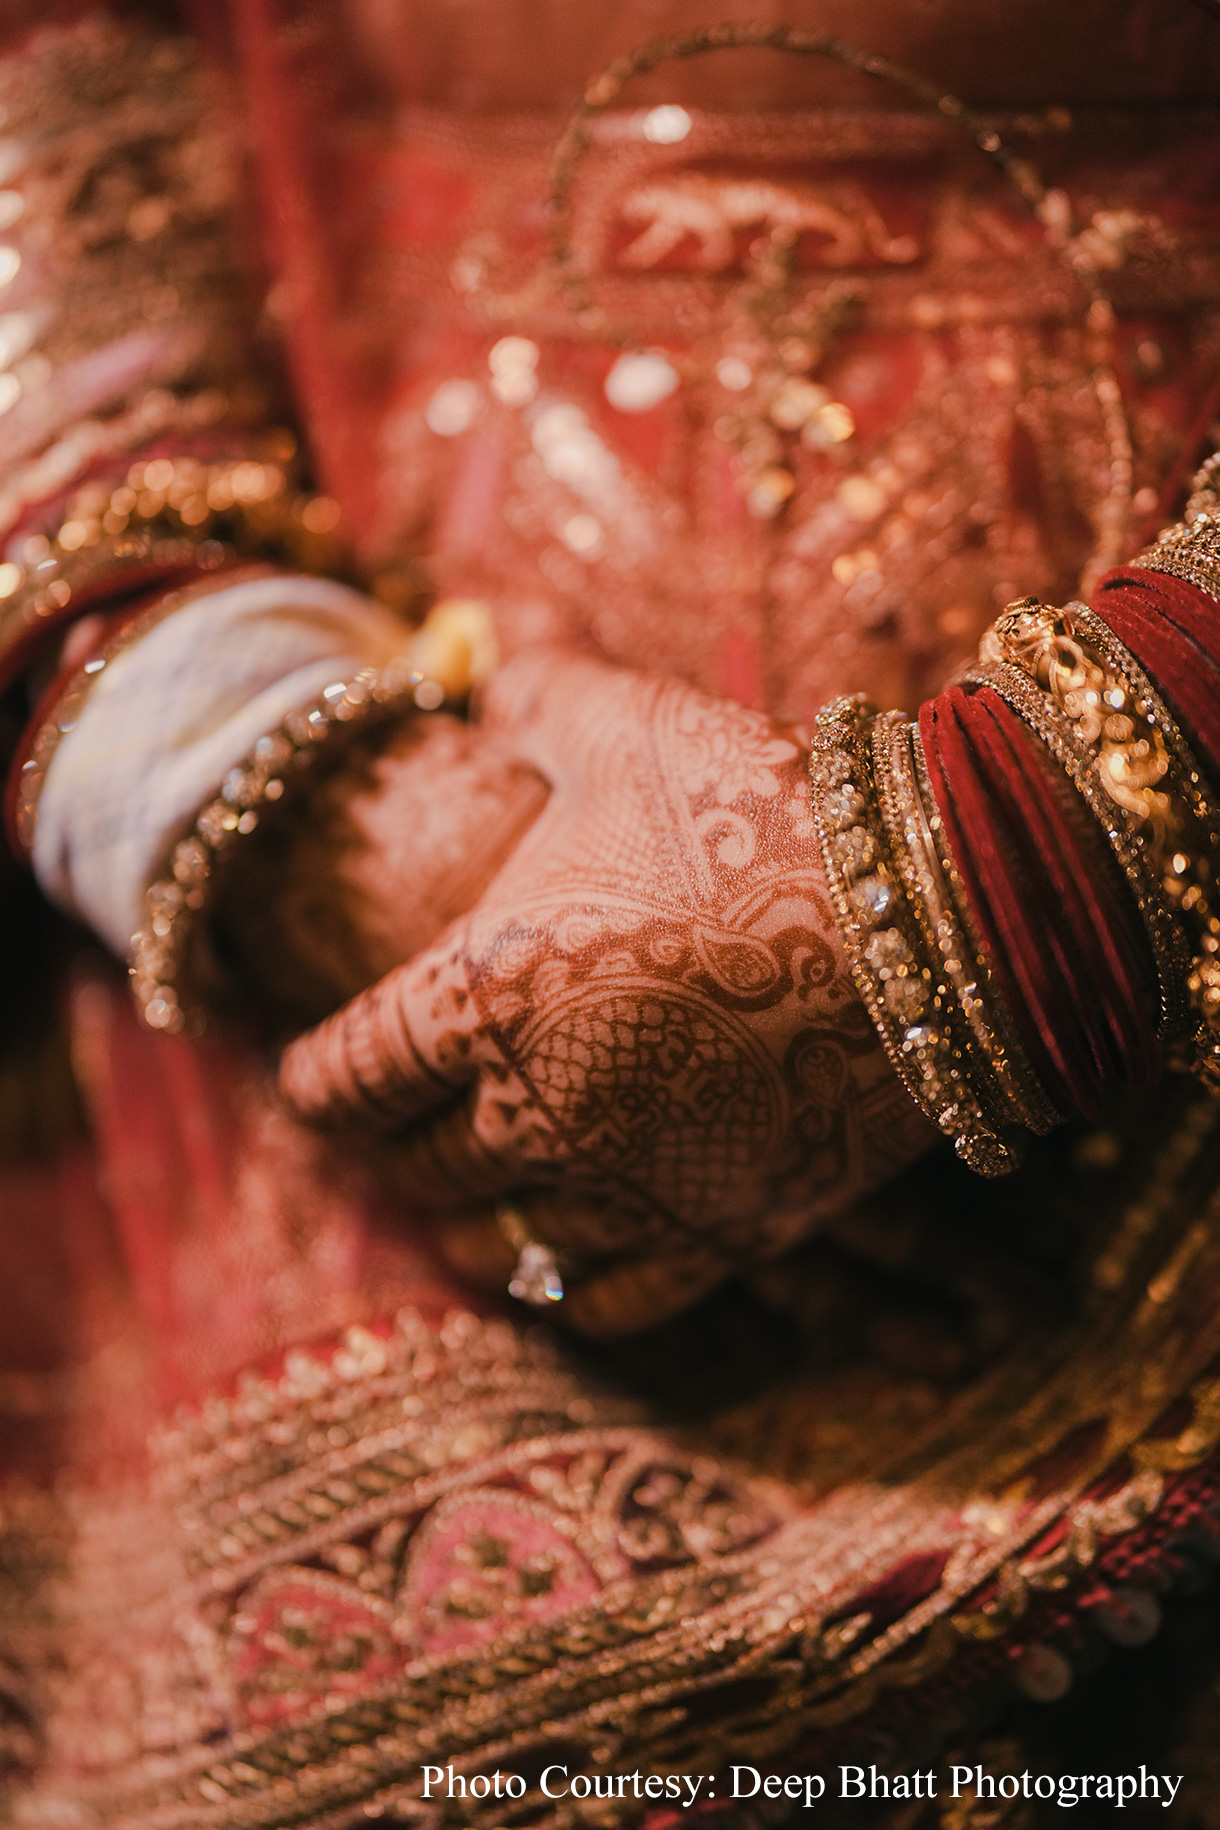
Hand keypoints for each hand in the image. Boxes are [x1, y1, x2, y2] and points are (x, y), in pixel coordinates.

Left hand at [279, 649, 928, 1330]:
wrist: (939, 907)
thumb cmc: (762, 803)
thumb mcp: (624, 725)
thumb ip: (530, 692)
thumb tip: (481, 652)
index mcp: (483, 994)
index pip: (340, 1078)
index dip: (310, 1077)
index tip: (308, 1072)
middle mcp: (540, 1109)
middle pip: (415, 1164)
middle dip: (391, 1143)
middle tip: (395, 1122)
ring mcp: (634, 1185)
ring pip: (499, 1242)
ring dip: (468, 1220)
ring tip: (469, 1199)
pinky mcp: (726, 1234)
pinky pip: (608, 1300)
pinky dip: (568, 1285)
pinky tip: (566, 1258)